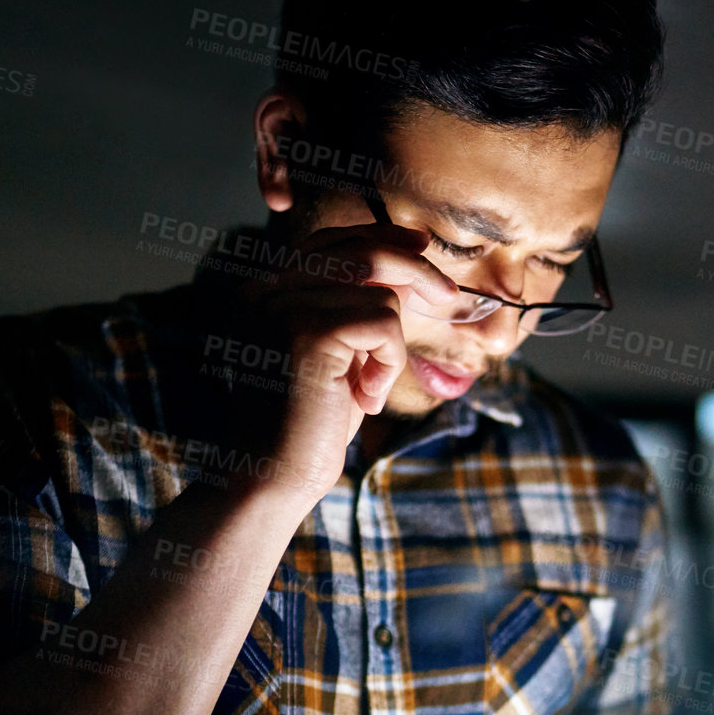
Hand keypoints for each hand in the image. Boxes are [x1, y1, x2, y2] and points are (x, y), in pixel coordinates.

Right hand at [223, 221, 459, 509]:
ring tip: (368, 386)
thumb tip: (405, 265)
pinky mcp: (308, 331)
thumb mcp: (337, 355)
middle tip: (448, 294)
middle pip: (359, 250)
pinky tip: (364, 398)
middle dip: (413, 268)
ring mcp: (284, 306)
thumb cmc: (309, 425)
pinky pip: (383, 324)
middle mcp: (266, 289)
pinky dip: (387, 364)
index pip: (330, 242)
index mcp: (265, 290)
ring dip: (390, 345)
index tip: (420, 248)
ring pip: (379, 292)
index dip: (380, 238)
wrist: (275, 476)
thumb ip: (355, 309)